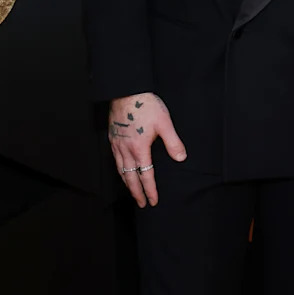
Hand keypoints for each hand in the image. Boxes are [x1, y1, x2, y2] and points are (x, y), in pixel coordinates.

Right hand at [107, 93, 185, 207]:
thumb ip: (173, 142)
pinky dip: (119, 171)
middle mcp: (126, 149)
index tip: (153, 201)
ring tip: (132, 192)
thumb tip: (181, 158)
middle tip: (141, 204)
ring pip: (120, 170)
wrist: (125, 90)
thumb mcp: (164, 123)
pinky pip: (115, 160)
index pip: (146, 175)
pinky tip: (122, 172)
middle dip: (136, 192)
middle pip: (130, 178)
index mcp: (139, 148)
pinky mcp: (112, 138)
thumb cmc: (145, 105)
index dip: (150, 190)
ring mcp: (117, 144)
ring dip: (127, 184)